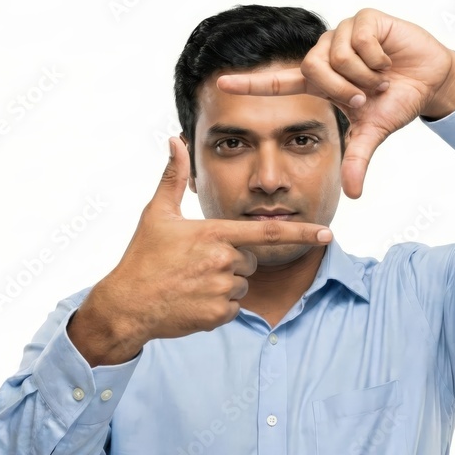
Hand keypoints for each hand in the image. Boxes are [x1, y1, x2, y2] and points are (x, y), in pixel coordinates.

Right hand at [69, 138, 332, 364]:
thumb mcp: (157, 213)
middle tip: (197, 265)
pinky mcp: (217, 315)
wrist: (127, 304)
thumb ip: (173, 176)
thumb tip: (175, 139)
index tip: (326, 233)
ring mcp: (221, 290)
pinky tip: (193, 301)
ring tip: (192, 283)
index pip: (267, 232)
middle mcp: (222, 260)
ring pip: (241, 285)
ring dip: (224, 286)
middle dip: (232, 262)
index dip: (300, 233)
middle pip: (249, 260)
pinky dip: (217, 308)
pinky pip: (233, 309)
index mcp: (214, 234)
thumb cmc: (142, 257)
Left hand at [216, 7, 454, 198]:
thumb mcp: (373, 133)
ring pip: (336, 55)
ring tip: (380, 77)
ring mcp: (343, 34)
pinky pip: (359, 39)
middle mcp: (326, 55)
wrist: (430, 81)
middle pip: (313, 68)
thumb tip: (353, 195)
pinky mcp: (363, 18)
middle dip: (341, 88)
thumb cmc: (396, 102)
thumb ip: (357, 160)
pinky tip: (388, 59)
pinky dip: (377, 57)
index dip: (250, 85)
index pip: (278, 83)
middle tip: (364, 96)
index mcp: (320, 81)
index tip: (220, 84)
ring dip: (364, 73)